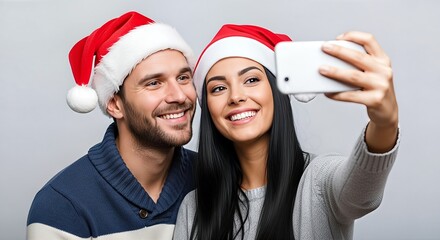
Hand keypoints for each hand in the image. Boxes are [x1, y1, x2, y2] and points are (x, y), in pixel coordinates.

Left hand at [319, 31, 397, 151]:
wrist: (388, 111)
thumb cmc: (375, 89)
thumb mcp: (374, 72)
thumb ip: (360, 64)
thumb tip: (332, 60)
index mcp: (383, 60)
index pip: (369, 41)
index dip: (353, 36)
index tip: (338, 38)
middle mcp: (384, 70)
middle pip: (358, 57)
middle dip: (339, 51)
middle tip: (324, 48)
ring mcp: (380, 85)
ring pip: (353, 76)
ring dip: (335, 72)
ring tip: (321, 69)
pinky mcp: (375, 100)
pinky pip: (351, 95)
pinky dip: (337, 94)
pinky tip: (328, 92)